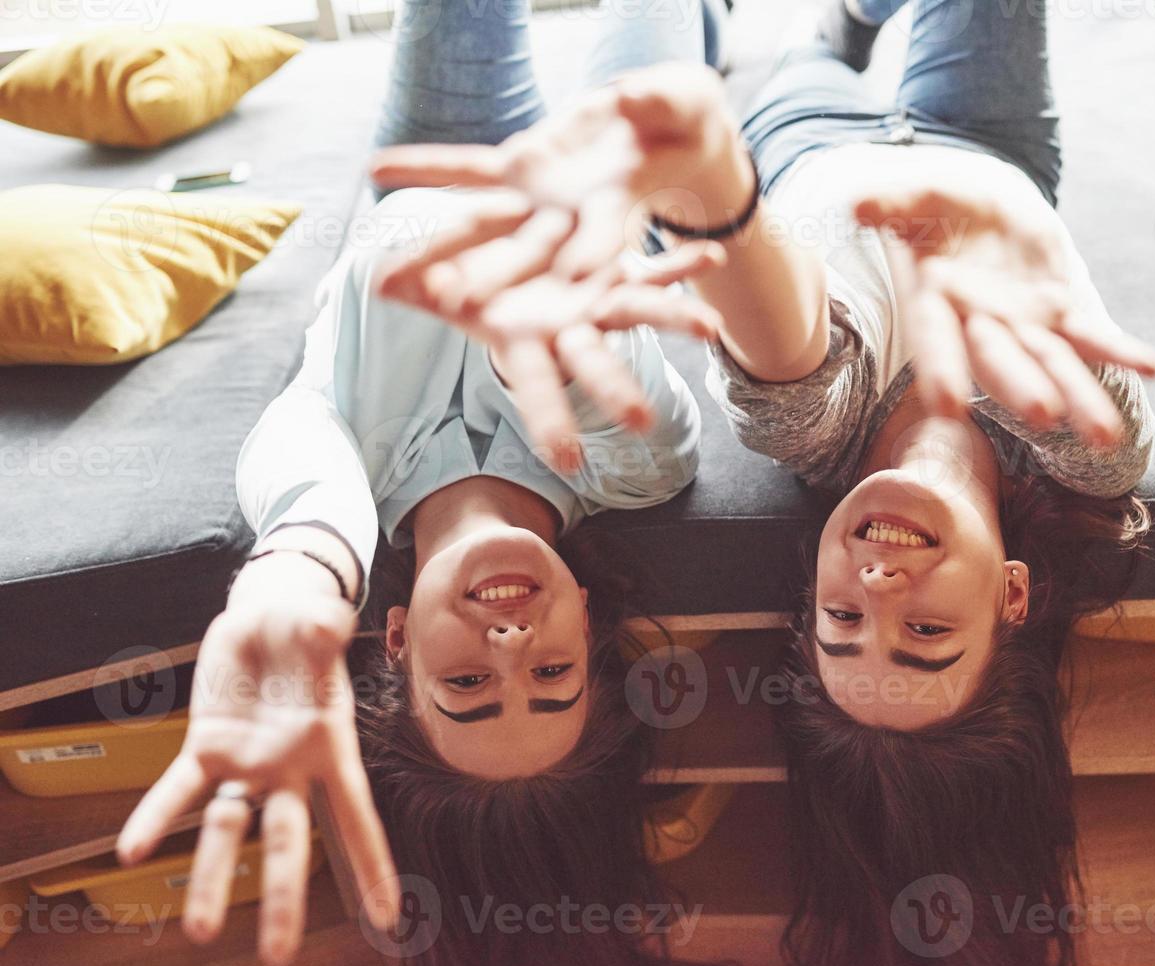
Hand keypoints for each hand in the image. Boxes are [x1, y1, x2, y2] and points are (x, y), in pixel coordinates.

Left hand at [116, 557, 396, 965]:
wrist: (268, 615)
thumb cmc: (305, 622)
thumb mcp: (319, 621)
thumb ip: (326, 627)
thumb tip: (328, 624)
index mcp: (330, 746)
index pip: (355, 814)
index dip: (372, 864)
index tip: (386, 917)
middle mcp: (290, 768)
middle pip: (290, 842)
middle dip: (284, 898)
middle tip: (276, 956)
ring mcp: (247, 763)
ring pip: (229, 831)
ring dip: (214, 880)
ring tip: (200, 931)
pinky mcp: (206, 749)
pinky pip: (179, 791)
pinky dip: (157, 818)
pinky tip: (132, 849)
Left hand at [371, 62, 743, 278]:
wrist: (661, 125)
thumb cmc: (683, 117)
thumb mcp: (681, 104)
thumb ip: (658, 100)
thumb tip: (630, 94)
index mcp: (618, 205)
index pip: (604, 235)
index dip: (590, 253)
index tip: (574, 277)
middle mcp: (571, 213)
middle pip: (528, 252)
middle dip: (492, 277)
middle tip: (450, 300)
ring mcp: (541, 194)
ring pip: (484, 224)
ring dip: (437, 246)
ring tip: (385, 273)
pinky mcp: (521, 166)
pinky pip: (466, 168)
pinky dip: (425, 166)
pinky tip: (376, 168)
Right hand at [374, 189, 726, 471]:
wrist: (507, 255)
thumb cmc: (462, 278)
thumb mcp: (430, 276)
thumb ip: (410, 277)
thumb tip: (376, 279)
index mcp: (524, 340)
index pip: (535, 389)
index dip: (549, 421)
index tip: (566, 462)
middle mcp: (566, 330)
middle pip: (593, 365)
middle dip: (617, 391)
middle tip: (644, 423)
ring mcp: (596, 303)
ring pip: (638, 314)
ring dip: (673, 320)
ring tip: (710, 329)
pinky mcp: (615, 273)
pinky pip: (653, 268)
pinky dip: (681, 261)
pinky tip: (715, 253)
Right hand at [854, 184, 1154, 445]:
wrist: (982, 215)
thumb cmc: (945, 209)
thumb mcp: (921, 198)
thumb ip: (895, 204)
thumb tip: (858, 204)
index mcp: (936, 302)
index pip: (935, 341)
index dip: (941, 371)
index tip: (947, 406)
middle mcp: (979, 326)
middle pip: (1000, 362)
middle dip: (1022, 388)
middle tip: (1044, 415)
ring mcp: (1023, 326)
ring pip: (1052, 365)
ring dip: (1080, 399)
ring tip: (1108, 436)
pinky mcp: (1060, 315)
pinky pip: (1093, 337)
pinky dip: (1120, 351)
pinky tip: (1151, 365)